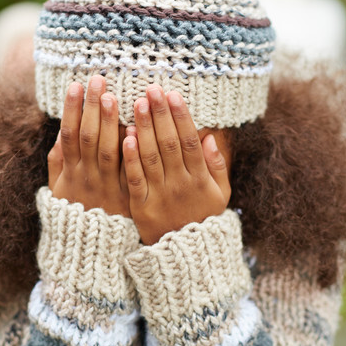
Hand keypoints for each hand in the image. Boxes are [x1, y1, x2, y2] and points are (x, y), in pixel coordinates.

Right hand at [47, 75, 129, 216]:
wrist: (91, 252)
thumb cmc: (76, 215)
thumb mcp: (59, 190)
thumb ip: (58, 162)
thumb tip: (60, 133)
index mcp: (70, 173)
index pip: (69, 134)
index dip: (71, 109)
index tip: (76, 85)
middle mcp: (87, 178)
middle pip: (88, 137)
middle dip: (92, 107)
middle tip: (98, 80)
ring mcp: (107, 188)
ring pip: (108, 150)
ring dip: (110, 122)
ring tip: (113, 96)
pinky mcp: (127, 199)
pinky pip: (128, 173)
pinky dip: (130, 152)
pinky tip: (135, 130)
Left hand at [122, 84, 229, 244]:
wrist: (187, 257)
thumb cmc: (203, 219)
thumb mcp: (220, 194)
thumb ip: (216, 166)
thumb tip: (211, 137)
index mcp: (200, 179)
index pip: (191, 141)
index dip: (181, 117)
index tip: (173, 95)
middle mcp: (181, 184)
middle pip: (170, 144)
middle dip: (160, 115)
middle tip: (151, 89)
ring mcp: (160, 195)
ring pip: (151, 157)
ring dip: (144, 129)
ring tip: (136, 103)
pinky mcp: (141, 207)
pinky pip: (135, 179)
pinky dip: (131, 159)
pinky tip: (126, 137)